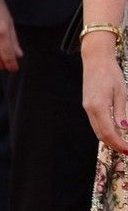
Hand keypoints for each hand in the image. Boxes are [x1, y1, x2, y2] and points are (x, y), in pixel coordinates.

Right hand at [81, 34, 127, 151]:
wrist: (96, 60)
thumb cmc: (110, 73)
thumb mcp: (121, 92)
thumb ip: (121, 111)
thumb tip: (124, 128)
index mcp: (99, 106)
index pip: (109, 132)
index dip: (119, 143)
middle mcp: (90, 109)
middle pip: (101, 134)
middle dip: (114, 145)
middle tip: (127, 150)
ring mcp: (87, 107)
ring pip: (97, 130)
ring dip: (109, 139)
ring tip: (122, 144)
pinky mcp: (88, 105)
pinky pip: (95, 123)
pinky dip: (104, 130)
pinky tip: (114, 132)